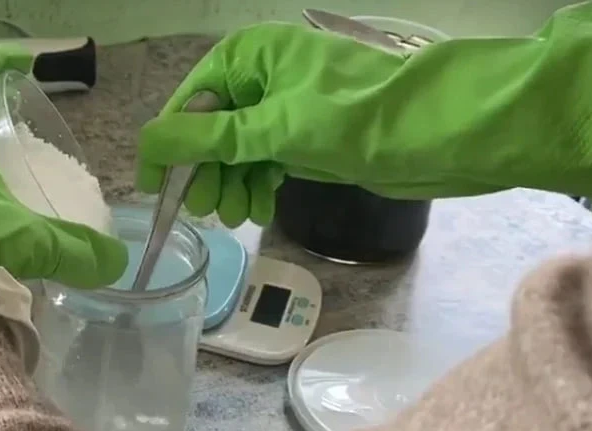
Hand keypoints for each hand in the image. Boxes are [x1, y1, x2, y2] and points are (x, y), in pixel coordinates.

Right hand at [137, 3, 591, 227]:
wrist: (443, 133)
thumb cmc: (357, 119)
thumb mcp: (274, 130)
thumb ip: (207, 141)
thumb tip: (148, 144)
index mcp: (250, 56)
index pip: (189, 103)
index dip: (168, 147)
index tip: (154, 191)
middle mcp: (263, 76)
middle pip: (209, 129)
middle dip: (204, 171)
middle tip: (208, 211)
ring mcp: (286, 107)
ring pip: (236, 150)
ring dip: (230, 184)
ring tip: (238, 214)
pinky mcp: (307, 135)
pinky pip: (264, 161)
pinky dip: (257, 185)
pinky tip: (261, 207)